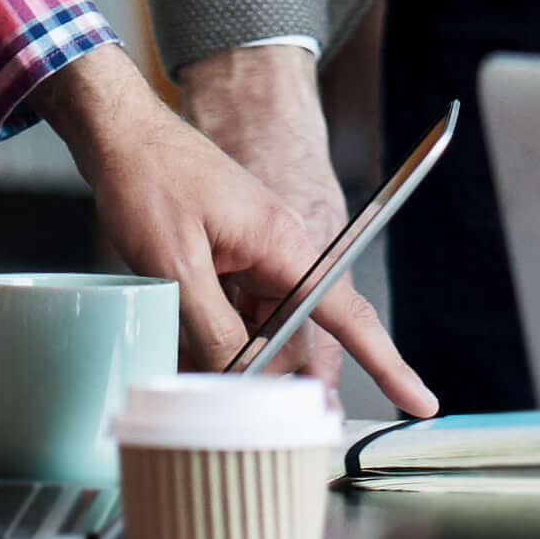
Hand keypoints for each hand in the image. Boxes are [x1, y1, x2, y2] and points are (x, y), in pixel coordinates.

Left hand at [52, 41, 434, 413]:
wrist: (119, 134)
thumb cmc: (149, 178)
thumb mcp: (175, 263)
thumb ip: (213, 328)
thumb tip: (241, 381)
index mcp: (283, 244)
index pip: (348, 315)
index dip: (387, 364)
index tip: (420, 400)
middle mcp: (279, 251)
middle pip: (297, 336)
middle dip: (270, 375)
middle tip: (234, 404)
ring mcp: (253, 256)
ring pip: (263, 331)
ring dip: (233, 357)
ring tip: (190, 367)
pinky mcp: (228, 260)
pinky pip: (237, 315)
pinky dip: (215, 337)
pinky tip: (183, 347)